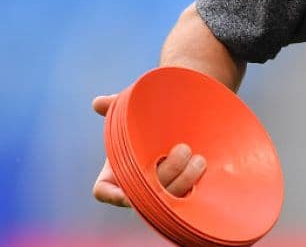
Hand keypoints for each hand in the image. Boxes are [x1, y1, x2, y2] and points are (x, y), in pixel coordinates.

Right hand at [91, 94, 206, 206]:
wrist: (187, 115)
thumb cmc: (152, 116)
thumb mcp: (135, 110)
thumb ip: (116, 106)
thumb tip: (98, 103)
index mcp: (116, 170)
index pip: (104, 191)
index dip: (113, 193)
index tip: (128, 188)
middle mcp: (137, 186)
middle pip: (144, 194)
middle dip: (165, 174)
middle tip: (183, 149)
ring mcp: (161, 192)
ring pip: (167, 201)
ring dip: (184, 182)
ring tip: (199, 159)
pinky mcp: (184, 194)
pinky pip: (187, 202)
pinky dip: (196, 190)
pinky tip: (206, 172)